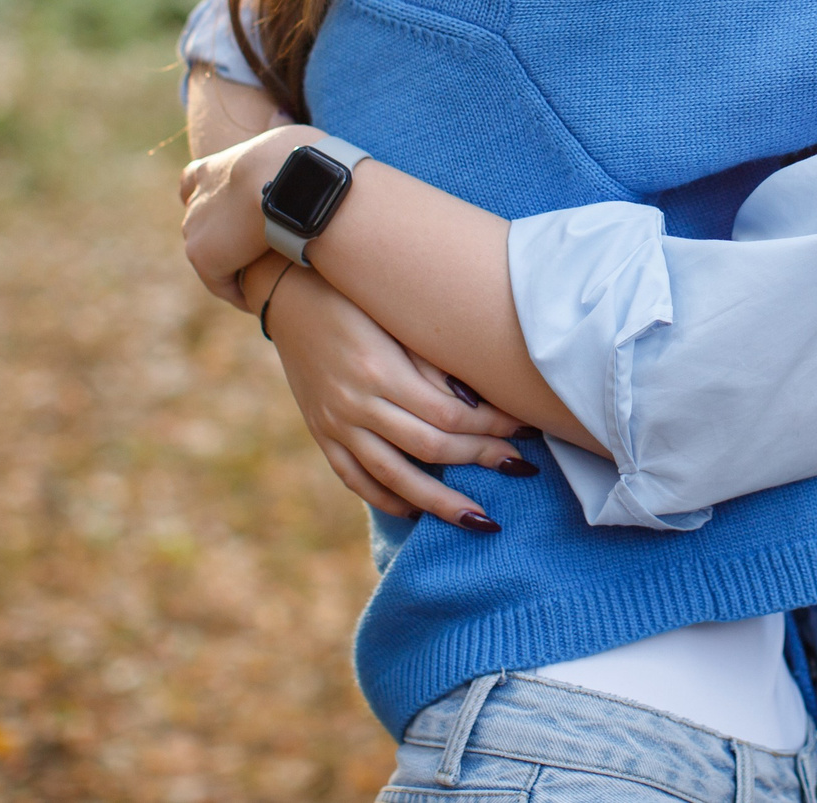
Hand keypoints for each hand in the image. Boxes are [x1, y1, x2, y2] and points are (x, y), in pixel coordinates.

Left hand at [179, 124, 314, 307]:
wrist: (292, 182)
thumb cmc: (301, 159)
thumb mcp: (283, 137)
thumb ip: (275, 135)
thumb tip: (279, 112)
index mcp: (211, 168)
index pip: (191, 182)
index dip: (202, 195)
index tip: (218, 207)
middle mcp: (195, 198)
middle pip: (198, 223)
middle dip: (223, 238)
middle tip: (255, 254)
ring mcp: (195, 228)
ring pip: (212, 256)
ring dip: (235, 267)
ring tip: (265, 280)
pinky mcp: (204, 257)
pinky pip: (223, 283)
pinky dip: (241, 291)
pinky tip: (265, 296)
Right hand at [267, 267, 532, 525]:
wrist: (289, 295)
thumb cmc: (356, 298)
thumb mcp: (396, 320)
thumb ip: (432, 364)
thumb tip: (475, 404)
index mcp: (381, 371)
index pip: (449, 414)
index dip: (493, 427)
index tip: (527, 430)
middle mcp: (356, 404)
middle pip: (430, 447)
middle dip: (480, 461)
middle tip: (521, 469)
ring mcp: (334, 424)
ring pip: (393, 477)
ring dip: (440, 503)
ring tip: (480, 520)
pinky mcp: (320, 434)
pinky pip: (354, 478)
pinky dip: (386, 499)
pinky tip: (416, 511)